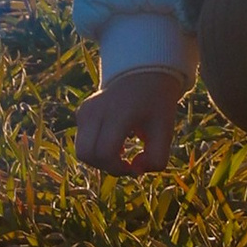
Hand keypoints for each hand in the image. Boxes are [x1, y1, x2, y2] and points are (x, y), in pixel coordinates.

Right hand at [72, 65, 190, 179]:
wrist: (145, 76)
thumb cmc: (157, 107)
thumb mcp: (165, 133)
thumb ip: (156, 160)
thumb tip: (135, 170)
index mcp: (119, 113)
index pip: (105, 152)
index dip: (118, 169)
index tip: (134, 167)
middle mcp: (97, 110)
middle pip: (87, 154)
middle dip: (105, 167)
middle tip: (125, 162)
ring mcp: (86, 109)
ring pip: (81, 150)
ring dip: (99, 160)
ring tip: (119, 151)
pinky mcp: (82, 111)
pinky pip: (82, 140)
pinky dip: (95, 148)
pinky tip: (113, 140)